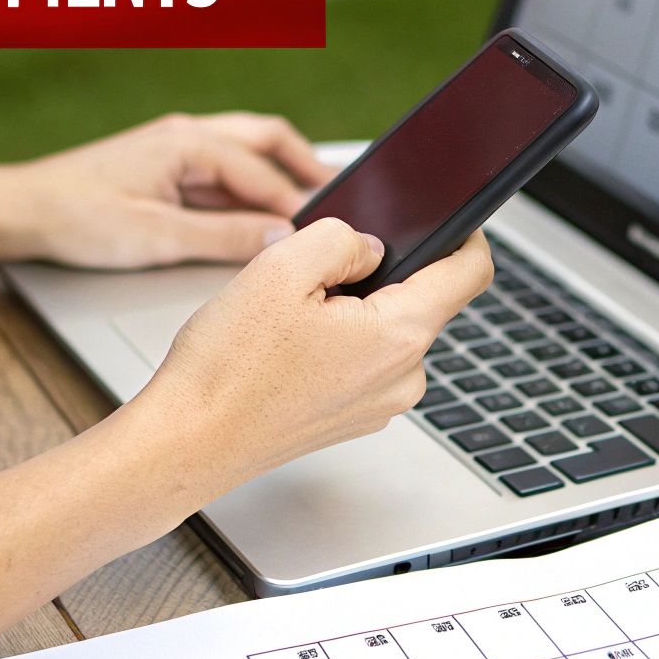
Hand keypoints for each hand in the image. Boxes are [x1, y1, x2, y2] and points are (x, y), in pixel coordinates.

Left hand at [0, 112, 335, 268]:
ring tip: (312, 204)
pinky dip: (251, 188)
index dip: (301, 206)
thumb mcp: (158, 238)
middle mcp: (187, 135)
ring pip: (247, 151)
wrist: (21, 211)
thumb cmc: (76, 216)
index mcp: (189, 142)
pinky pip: (223, 170)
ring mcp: (176, 147)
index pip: (264, 175)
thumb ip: (225, 238)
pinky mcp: (164, 166)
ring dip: (281, 175)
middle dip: (306, 167)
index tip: (331, 231)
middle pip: (267, 141)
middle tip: (343, 196)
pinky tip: (259, 215)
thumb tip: (280, 240)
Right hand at [0, 219, 491, 655]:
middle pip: (419, 300)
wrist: (187, 443)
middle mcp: (402, 379)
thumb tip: (370, 245)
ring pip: (384, 331)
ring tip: (288, 319)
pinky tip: (283, 348)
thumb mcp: (282, 267)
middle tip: (313, 275)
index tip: (451, 216)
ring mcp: (377, 405)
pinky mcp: (348, 419)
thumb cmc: (227, 370)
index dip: (466, 233)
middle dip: (377, 275)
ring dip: (350, 311)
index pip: (471, 273)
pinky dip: (332, 343)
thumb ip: (343, 238)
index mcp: (400, 337)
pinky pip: (358, 363)